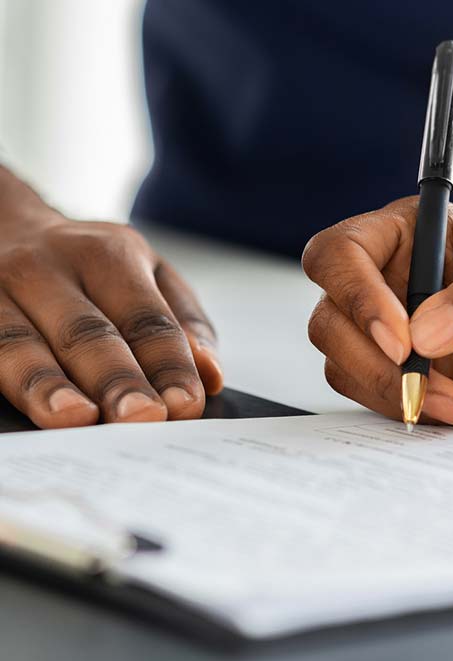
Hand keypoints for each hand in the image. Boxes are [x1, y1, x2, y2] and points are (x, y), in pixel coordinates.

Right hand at [0, 207, 221, 427]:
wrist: (1, 227)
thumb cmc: (89, 266)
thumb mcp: (147, 274)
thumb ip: (185, 322)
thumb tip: (210, 373)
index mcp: (108, 256)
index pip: (145, 319)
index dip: (167, 364)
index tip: (185, 404)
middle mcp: (47, 268)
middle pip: (86, 332)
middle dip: (116, 378)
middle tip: (141, 418)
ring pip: (19, 342)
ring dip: (48, 384)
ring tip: (76, 419)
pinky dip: (9, 383)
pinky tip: (25, 412)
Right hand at [303, 198, 452, 425]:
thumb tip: (424, 333)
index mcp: (414, 233)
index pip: (341, 253)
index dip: (356, 297)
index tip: (403, 344)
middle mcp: (391, 279)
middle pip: (332, 322)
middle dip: (384, 368)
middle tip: (444, 394)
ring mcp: (394, 330)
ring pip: (352, 369)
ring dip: (414, 397)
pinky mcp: (407, 374)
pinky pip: (386, 399)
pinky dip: (430, 412)